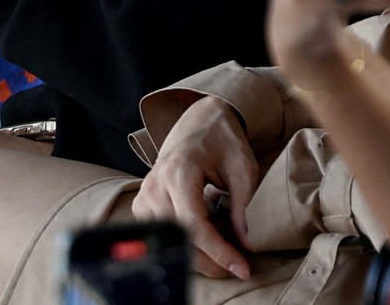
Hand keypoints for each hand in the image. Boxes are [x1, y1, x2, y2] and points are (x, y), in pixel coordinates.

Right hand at [131, 95, 262, 279]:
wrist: (199, 122)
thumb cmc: (222, 140)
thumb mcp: (242, 167)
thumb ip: (244, 205)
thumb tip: (247, 244)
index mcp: (178, 172)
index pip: (194, 226)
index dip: (218, 252)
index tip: (241, 267)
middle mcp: (154, 186)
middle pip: (180, 240)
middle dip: (211, 260)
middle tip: (238, 264)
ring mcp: (144, 197)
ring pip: (170, 243)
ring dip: (200, 252)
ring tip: (224, 241)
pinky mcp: (142, 205)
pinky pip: (163, 236)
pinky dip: (187, 242)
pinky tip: (207, 233)